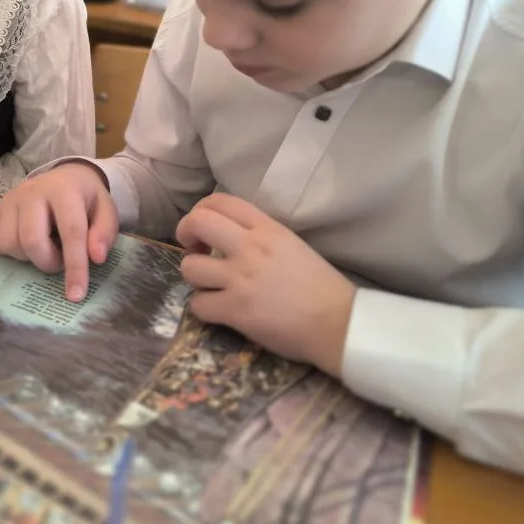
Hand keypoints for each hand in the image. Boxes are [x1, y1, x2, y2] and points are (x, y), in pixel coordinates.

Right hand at [0, 162, 118, 302]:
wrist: (64, 177)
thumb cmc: (86, 199)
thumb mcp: (106, 210)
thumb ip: (104, 233)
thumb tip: (95, 258)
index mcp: (64, 190)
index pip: (70, 232)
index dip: (75, 266)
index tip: (76, 295)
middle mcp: (32, 192)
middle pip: (32, 240)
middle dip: (48, 262)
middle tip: (60, 260)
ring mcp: (10, 200)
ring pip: (10, 244)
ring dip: (29, 258)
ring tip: (44, 246)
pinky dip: (8, 251)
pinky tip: (24, 243)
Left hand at [176, 193, 356, 375]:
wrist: (338, 322)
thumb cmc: (320, 286)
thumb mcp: (292, 245)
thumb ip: (262, 236)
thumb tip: (231, 237)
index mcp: (268, 228)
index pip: (221, 200)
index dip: (201, 211)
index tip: (204, 229)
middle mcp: (251, 247)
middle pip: (198, 222)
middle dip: (185, 234)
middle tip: (195, 251)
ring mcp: (241, 278)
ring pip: (189, 267)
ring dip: (194, 277)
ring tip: (209, 285)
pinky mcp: (236, 309)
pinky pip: (198, 304)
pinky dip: (203, 308)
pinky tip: (218, 310)